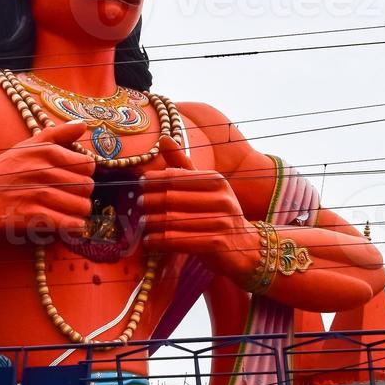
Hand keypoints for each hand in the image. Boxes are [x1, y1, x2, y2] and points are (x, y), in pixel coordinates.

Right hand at [0, 121, 92, 236]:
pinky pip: (69, 223)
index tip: (73, 179)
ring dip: (78, 212)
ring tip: (68, 212)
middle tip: (70, 198)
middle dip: (82, 194)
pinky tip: (69, 226)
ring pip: (82, 206)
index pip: (88, 164)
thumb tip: (83, 124)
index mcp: (45, 151)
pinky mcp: (33, 217)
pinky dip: (73, 227)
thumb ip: (57, 134)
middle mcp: (44, 171)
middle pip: (87, 186)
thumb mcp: (25, 146)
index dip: (83, 174)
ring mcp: (38, 194)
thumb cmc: (0, 173)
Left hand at [139, 136, 252, 254]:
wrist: (247, 246)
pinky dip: (160, 241)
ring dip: (151, 223)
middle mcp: (221, 199)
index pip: (177, 177)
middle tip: (138, 204)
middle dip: (150, 201)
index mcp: (216, 181)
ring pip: (173, 221)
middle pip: (172, 198)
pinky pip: (179, 241)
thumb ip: (183, 165)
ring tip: (141, 223)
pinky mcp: (217, 244)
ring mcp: (221, 222)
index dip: (154, 179)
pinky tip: (150, 241)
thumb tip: (163, 138)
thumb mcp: (206, 186)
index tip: (140, 183)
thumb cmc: (219, 213)